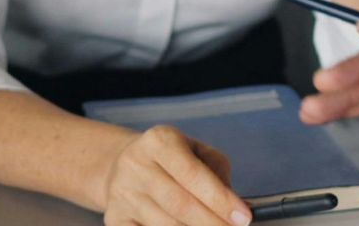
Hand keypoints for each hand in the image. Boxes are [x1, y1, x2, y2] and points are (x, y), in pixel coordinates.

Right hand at [100, 125, 252, 225]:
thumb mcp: (197, 152)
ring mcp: (122, 194)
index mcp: (159, 141)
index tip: (243, 218)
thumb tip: (233, 206)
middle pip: (180, 205)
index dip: (220, 199)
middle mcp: (136, 165)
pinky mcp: (115, 219)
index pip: (193, 174)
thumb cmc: (171, 160)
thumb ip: (218, 173)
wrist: (123, 166)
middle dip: (212, 223)